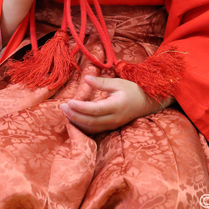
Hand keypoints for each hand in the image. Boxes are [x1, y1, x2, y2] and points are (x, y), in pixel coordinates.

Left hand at [59, 75, 174, 133]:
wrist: (146, 103)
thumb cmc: (132, 90)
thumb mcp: (118, 82)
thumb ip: (101, 83)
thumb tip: (86, 79)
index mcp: (116, 106)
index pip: (95, 110)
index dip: (81, 108)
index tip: (69, 102)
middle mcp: (113, 118)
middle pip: (91, 121)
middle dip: (74, 115)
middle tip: (62, 107)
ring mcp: (112, 125)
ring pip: (91, 128)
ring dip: (77, 122)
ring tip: (65, 112)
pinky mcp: (110, 128)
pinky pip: (95, 130)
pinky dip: (83, 126)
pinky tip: (74, 119)